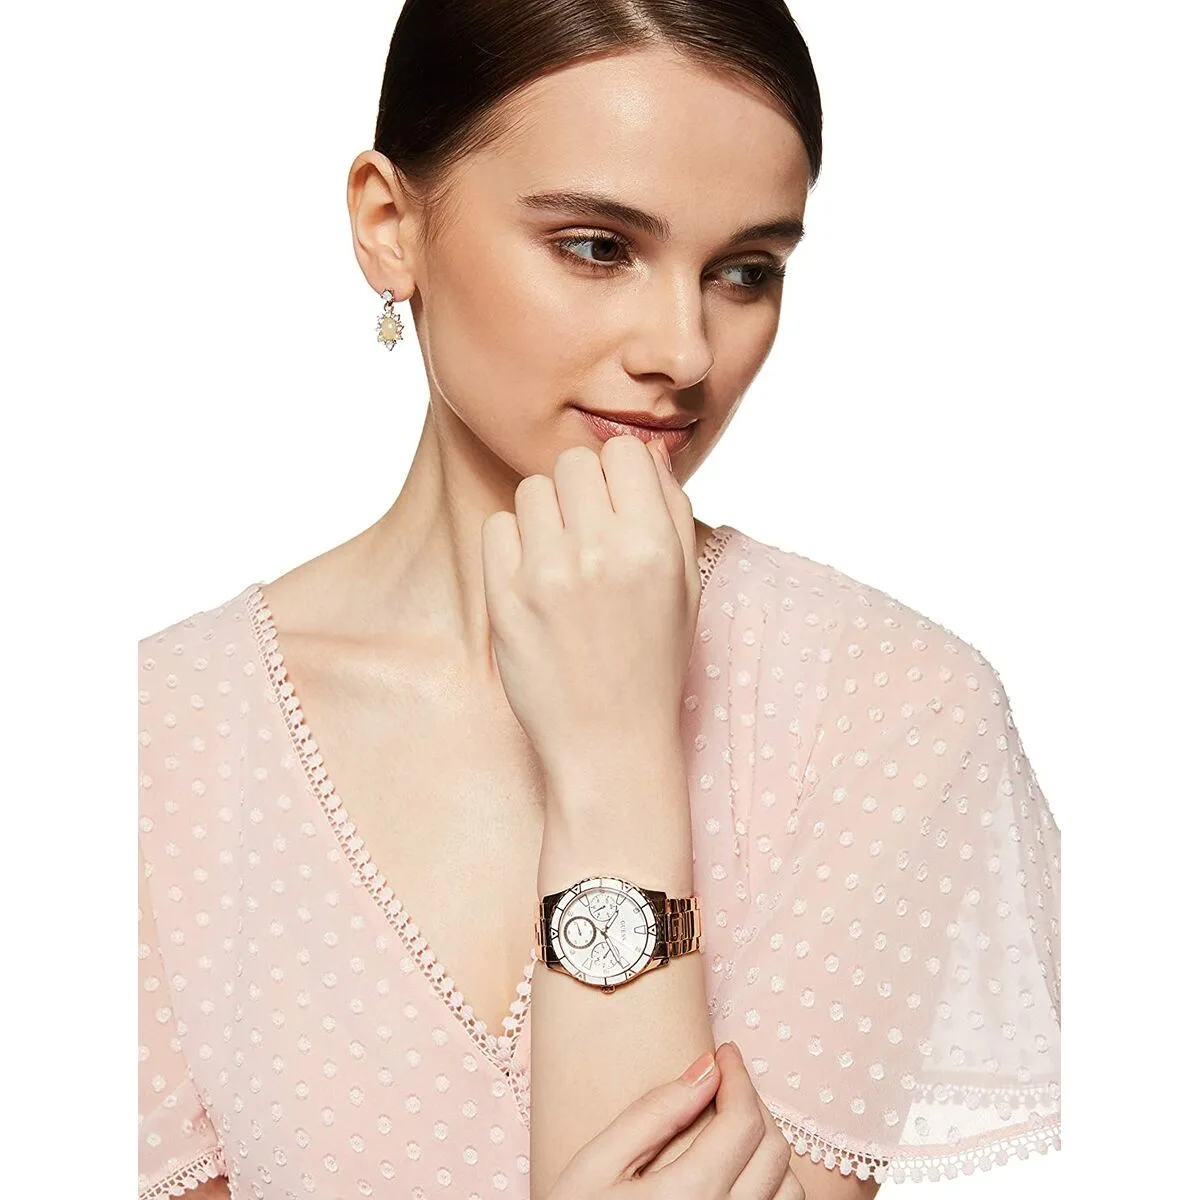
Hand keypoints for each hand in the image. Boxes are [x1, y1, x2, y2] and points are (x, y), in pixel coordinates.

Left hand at [480, 434, 699, 779]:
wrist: (608, 741)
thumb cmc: (651, 661)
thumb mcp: (685, 586)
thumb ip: (670, 511)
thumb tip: (642, 452)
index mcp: (653, 545)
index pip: (624, 451)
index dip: (621, 475)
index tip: (618, 505)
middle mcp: (599, 551)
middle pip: (573, 463)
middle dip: (581, 490)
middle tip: (588, 534)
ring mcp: (546, 573)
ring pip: (532, 490)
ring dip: (546, 515)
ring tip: (562, 560)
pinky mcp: (504, 596)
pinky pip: (498, 526)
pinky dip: (513, 544)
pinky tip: (534, 579)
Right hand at [546, 1041, 804, 1199]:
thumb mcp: (596, 1166)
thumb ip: (653, 1114)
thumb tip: (706, 1068)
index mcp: (689, 1196)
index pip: (744, 1121)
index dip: (739, 1075)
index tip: (725, 1053)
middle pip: (773, 1150)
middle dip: (753, 1102)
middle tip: (724, 1081)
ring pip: (788, 1190)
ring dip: (769, 1148)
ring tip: (732, 1125)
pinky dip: (771, 1187)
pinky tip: (738, 1170)